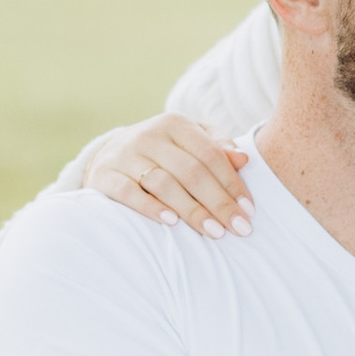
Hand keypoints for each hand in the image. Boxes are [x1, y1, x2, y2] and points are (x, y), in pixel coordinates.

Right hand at [80, 115, 249, 236]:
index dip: (232, 184)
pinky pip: (129, 192)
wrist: (110, 153)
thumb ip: (218, 148)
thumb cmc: (163, 151)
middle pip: (191, 172)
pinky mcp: (106, 174)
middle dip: (219, 203)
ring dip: (192, 210)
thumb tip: (244, 160)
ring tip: (214, 232)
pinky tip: (171, 223)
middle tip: (239, 229)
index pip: (210, 155)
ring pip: (164, 184)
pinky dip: (150, 208)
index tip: (248, 211)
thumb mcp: (190, 141)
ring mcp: (125, 154)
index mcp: (176, 124)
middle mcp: (150, 135)